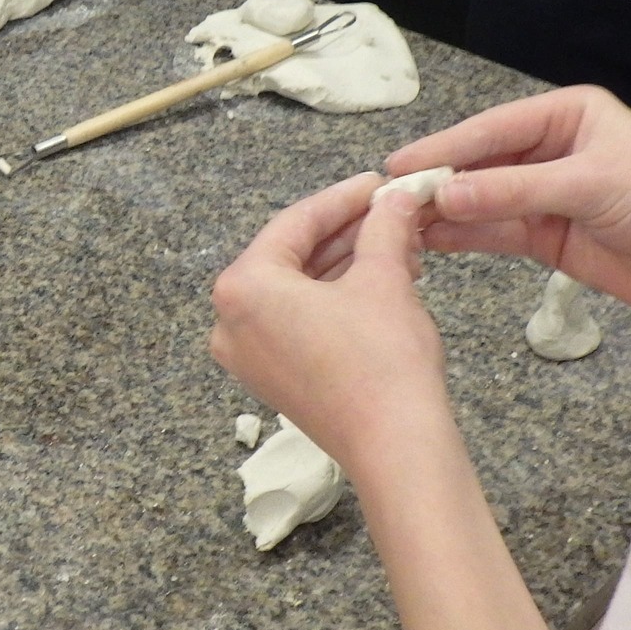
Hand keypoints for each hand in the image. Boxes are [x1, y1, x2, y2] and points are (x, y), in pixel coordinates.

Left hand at [210, 174, 452, 468]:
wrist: (395, 445)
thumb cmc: (382, 362)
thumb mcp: (384, 278)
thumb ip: (385, 227)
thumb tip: (397, 198)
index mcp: (243, 287)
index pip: (296, 223)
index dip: (345, 198)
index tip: (379, 183)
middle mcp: (230, 321)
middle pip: (293, 255)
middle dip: (349, 232)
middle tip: (393, 212)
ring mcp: (248, 354)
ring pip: (299, 288)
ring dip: (347, 264)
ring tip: (400, 246)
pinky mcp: (272, 377)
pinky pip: (298, 320)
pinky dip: (335, 298)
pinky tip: (381, 280)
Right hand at [391, 86, 630, 315]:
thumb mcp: (590, 185)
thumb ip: (513, 192)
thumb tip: (445, 196)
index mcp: (568, 115)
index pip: (492, 129)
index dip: (445, 148)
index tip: (401, 167)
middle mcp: (553, 150)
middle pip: (480, 164)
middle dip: (438, 181)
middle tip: (388, 199)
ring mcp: (548, 195)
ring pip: (482, 200)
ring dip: (444, 211)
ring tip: (396, 224)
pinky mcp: (550, 237)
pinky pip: (496, 232)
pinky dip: (464, 236)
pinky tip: (429, 240)